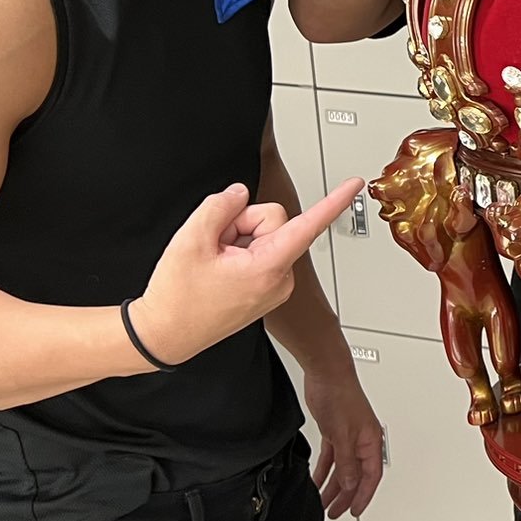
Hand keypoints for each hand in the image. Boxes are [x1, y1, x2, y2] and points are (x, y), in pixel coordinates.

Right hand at [132, 178, 362, 366]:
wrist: (165, 335)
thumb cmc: (177, 298)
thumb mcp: (191, 240)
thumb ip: (221, 206)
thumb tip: (239, 194)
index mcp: (269, 267)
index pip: (310, 224)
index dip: (334, 200)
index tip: (355, 184)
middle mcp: (280, 278)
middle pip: (272, 221)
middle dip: (241, 224)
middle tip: (214, 246)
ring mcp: (274, 286)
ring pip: (264, 236)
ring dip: (236, 240)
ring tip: (213, 263)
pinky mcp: (266, 289)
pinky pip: (258, 253)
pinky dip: (237, 253)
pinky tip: (218, 269)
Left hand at [303, 364, 386, 517]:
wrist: (327, 375)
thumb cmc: (341, 396)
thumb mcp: (343, 435)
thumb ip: (347, 462)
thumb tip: (351, 483)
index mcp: (371, 442)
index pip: (371, 477)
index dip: (363, 496)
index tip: (354, 511)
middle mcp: (362, 441)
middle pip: (356, 476)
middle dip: (346, 497)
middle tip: (335, 513)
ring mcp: (348, 437)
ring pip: (342, 469)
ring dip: (333, 487)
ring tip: (323, 503)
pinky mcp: (334, 432)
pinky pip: (331, 458)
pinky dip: (324, 471)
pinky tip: (316, 481)